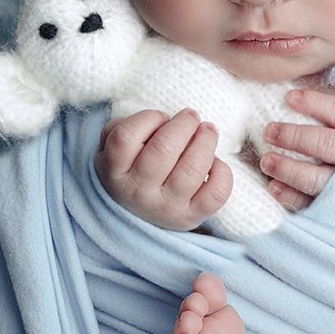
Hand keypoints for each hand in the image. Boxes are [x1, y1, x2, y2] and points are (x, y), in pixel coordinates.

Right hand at [96, 109, 232, 230]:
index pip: (126, 136)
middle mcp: (137, 192)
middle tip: (192, 117)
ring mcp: (165, 207)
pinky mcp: (191, 217)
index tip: (161, 118)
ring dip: (206, 140)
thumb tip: (162, 121)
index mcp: (114, 171)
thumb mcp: (112, 148)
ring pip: (193, 168)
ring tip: (208, 131)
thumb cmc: (131, 168)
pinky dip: (222, 172)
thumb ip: (124, 127)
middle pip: (164, 148)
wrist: (137, 216)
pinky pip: (215, 192)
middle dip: (185, 123)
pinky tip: (215, 163)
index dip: (148, 118)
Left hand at [259, 86, 334, 211]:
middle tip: (269, 130)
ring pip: (320, 179)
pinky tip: (274, 187)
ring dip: (290, 169)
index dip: (316, 104)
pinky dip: (292, 197)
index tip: (289, 98)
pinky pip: (314, 205)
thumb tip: (306, 80)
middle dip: (296, 137)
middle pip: (329, 145)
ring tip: (266, 160)